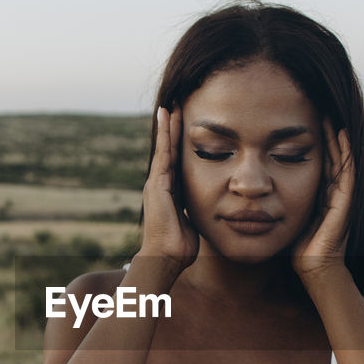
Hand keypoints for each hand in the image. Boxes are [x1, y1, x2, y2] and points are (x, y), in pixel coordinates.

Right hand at [137, 106, 198, 272]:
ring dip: (168, 126)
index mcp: (170, 192)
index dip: (181, 144)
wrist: (166, 257)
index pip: (177, 162)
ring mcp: (156, 182)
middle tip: (177, 107)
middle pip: (169, 150)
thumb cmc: (180, 247)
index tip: (187, 127)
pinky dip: (164, 133)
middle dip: (173, 130)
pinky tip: (166, 117)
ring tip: (171, 106)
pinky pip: (163, 152)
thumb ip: (194, 211)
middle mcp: (160, 184)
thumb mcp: (191, 222)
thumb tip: (207, 209)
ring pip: (165, 147)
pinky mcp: (156, 182)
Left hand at [292, 120, 353, 282]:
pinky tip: (342, 134)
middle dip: (325, 132)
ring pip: (341, 159)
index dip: (313, 140)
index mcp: (320, 194)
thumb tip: (259, 185)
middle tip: (320, 107)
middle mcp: (333, 192)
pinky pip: (347, 172)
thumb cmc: (297, 247)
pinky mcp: (345, 202)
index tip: (305, 118)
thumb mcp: (287, 215)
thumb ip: (281, 199)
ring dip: (336, 137)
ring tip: (330, 114)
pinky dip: (346, 153)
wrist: (313, 267)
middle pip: (331, 155)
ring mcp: (341, 196)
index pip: (319, 160)